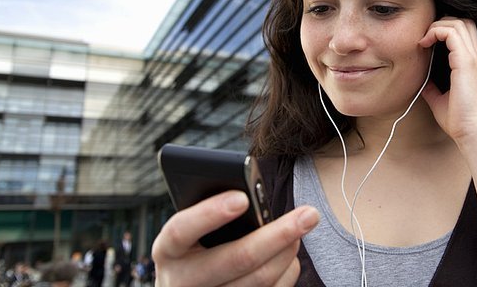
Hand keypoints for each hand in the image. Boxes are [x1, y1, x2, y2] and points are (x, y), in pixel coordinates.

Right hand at [152, 190, 318, 286]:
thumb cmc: (194, 248)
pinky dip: (286, 272)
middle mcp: (180, 281)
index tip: (242, 198)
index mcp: (167, 251)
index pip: (181, 230)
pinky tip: (291, 254)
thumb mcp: (192, 231)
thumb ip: (212, 215)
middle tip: (309, 214)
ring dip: (287, 251)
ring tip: (302, 228)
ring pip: (259, 280)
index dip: (210, 213)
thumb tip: (253, 200)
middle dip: (278, 234)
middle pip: (235, 259)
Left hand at [418, 17, 476, 143]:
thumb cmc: (457, 119)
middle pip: (463, 21)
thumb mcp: (439, 97)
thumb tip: (421, 80)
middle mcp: (475, 56)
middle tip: (424, 38)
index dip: (444, 29)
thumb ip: (432, 86)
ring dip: (436, 26)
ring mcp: (473, 57)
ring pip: (458, 22)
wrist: (470, 131)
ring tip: (423, 40)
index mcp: (471, 63)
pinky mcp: (466, 62)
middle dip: (440, 22)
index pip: (464, 31)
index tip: (425, 43)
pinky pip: (451, 32)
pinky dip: (435, 32)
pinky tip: (424, 44)